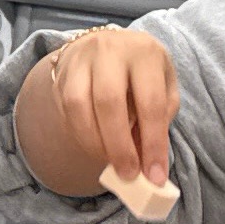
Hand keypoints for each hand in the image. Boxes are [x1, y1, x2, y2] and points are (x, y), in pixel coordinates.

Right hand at [19, 27, 177, 193]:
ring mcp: (81, 59)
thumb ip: (159, 121)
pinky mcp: (61, 73)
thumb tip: (149, 165)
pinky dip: (80, 134)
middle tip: (127, 175)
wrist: (109, 46)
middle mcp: (110, 50)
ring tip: (109, 162)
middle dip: (119, 147)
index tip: (155, 177)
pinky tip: (94, 145)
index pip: (150, 103)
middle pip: (109, 102)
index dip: (153, 144)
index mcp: (145, 53)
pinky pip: (65, 109)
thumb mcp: (164, 87)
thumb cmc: (143, 73)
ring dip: (94, 143)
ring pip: (79, 105)